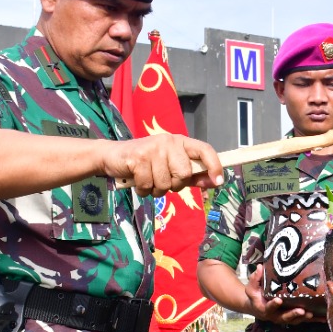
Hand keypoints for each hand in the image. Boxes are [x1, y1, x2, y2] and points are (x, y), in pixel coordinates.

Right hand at [103, 133, 223, 195]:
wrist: (113, 157)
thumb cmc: (146, 164)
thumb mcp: (171, 167)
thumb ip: (193, 175)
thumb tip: (215, 182)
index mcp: (180, 142)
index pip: (204, 150)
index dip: (214, 165)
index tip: (219, 181)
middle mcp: (168, 141)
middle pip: (184, 174)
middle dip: (175, 185)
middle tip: (162, 181)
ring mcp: (153, 148)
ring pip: (165, 183)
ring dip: (156, 190)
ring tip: (148, 180)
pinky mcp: (138, 158)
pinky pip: (148, 185)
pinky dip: (143, 190)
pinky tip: (138, 182)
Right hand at [245, 265, 315, 324]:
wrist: (258, 307)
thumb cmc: (256, 295)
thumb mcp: (252, 287)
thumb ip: (255, 278)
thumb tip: (259, 266)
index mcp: (265, 309)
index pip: (269, 307)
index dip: (273, 305)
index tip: (278, 300)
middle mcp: (275, 316)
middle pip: (285, 317)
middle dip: (293, 314)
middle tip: (302, 310)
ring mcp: (285, 318)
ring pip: (295, 320)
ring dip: (304, 318)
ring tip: (312, 314)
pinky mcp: (293, 318)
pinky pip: (303, 320)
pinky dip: (313, 320)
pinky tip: (323, 318)